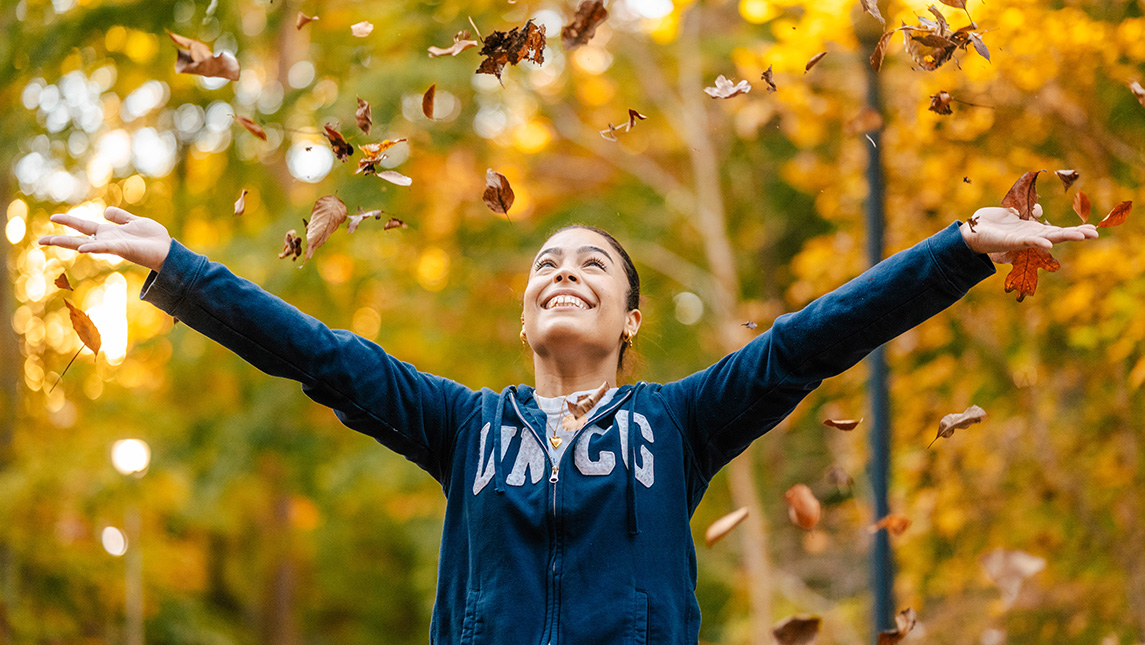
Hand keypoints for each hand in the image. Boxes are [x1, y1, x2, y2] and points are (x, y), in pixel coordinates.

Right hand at [38, 207, 171, 271]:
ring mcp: (112, 246)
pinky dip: (93, 246)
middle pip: (77, 239)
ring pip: (84, 244)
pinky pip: (104, 247)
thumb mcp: (134, 222)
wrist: (167, 249)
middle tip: (39, 240)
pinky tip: (82, 248)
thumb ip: (120, 217)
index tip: (52, 217)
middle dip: (58, 239)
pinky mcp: (122, 249)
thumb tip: (105, 211)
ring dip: (67, 242)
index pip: (83, 227)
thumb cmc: (153, 238)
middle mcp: (106, 240)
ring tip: (48, 240)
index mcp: (108, 233)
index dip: (68, 221)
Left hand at [959, 206, 1098, 261]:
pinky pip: (1027, 241)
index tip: (1094, 229)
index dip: (1075, 229)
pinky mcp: (1010, 241)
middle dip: (1077, 233)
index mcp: (1033, 230)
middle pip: (1058, 234)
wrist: (971, 231)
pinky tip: (1049, 244)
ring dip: (1065, 236)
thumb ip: (1029, 210)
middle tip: (1096, 234)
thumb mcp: (1015, 212)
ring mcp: (1022, 240)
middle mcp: (1031, 236)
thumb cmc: (993, 223)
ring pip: (1047, 238)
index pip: (1058, 230)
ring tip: (1082, 236)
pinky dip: (1039, 242)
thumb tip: (1040, 209)